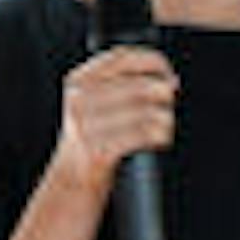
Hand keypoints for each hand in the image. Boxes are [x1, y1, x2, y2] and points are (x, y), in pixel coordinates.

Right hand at [52, 47, 176, 197]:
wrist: (71, 182)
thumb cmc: (92, 141)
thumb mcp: (94, 104)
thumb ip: (119, 84)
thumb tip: (168, 80)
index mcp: (77, 81)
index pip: (121, 57)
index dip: (152, 60)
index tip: (167, 73)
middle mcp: (78, 100)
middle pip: (139, 85)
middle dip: (163, 94)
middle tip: (168, 103)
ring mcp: (86, 126)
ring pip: (146, 111)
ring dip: (165, 119)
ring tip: (165, 125)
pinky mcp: (98, 150)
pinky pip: (143, 134)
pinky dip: (160, 135)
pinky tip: (160, 139)